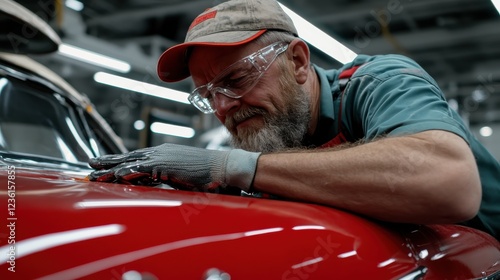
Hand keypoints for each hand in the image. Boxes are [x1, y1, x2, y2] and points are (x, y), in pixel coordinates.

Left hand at [88, 143, 259, 190]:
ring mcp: (162, 157)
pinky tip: (115, 176)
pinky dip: (128, 171)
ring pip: (130, 161)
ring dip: (111, 168)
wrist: (222, 167)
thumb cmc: (206, 173)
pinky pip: (142, 168)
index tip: (104, 165)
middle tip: (90, 164)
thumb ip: (166, 176)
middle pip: (128, 156)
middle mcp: (159, 152)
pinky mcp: (166, 165)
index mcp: (163, 154)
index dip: (118, 161)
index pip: (136, 157)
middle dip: (108, 161)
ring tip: (94, 172)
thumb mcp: (181, 175)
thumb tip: (156, 183)